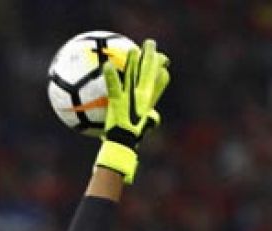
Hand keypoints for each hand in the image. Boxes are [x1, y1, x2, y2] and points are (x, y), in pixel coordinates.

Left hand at [95, 39, 170, 183]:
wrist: (124, 144)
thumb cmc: (130, 138)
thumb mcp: (142, 126)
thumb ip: (147, 119)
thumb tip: (152, 118)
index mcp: (148, 102)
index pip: (159, 83)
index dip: (162, 71)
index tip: (164, 62)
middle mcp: (143, 97)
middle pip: (150, 73)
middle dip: (152, 57)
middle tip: (150, 44)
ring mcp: (131, 99)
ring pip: (134, 75)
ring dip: (134, 61)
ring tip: (133, 49)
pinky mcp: (119, 102)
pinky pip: (114, 86)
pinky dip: (111, 76)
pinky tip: (106, 65)